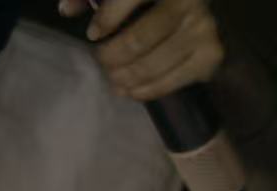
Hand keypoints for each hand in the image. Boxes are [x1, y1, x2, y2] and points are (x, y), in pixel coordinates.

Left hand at [58, 0, 225, 101]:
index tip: (94, 34)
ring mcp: (203, 29)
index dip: (109, 17)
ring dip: (123, 77)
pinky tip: (130, 89)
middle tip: (102, 59)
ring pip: (149, 65)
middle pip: (138, 40)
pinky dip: (142, 91)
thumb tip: (66, 10)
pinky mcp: (210, 56)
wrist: (214, 10)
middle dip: (111, 56)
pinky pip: (167, 83)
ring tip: (113, 77)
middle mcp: (191, 0)